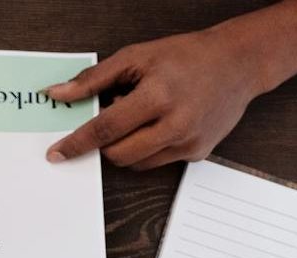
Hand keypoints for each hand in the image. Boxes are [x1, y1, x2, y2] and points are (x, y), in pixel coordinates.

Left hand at [44, 0, 296, 168]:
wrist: (239, 63)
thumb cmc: (187, 57)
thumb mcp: (137, 56)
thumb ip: (94, 79)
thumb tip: (58, 94)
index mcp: (159, 95)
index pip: (106, 128)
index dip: (78, 142)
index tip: (57, 153)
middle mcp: (176, 124)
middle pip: (118, 154)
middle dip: (105, 143)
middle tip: (113, 117)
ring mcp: (189, 143)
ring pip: (135, 163)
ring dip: (125, 146)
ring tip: (141, 116)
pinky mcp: (198, 154)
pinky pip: (156, 162)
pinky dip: (147, 148)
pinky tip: (159, 124)